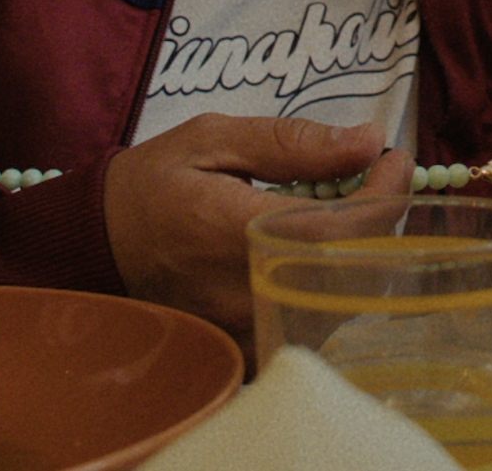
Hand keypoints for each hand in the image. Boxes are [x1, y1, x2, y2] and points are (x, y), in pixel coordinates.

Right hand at [100, 115, 410, 345]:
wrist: (96, 247)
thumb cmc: (152, 186)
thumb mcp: (213, 140)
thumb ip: (293, 142)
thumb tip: (368, 140)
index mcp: (239, 235)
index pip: (348, 227)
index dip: (387, 191)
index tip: (394, 156)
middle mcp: (250, 294)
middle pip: (358, 266)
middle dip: (380, 216)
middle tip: (374, 177)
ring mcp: (251, 330)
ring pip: (345, 299)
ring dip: (359, 249)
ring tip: (343, 206)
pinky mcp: (250, 351)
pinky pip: (318, 321)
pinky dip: (332, 282)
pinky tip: (315, 249)